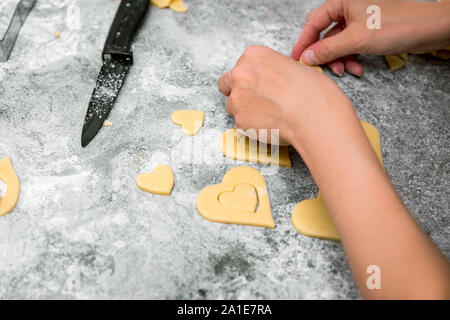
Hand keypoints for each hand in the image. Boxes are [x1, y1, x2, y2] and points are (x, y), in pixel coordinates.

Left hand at [218, 45, 351, 147]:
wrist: (312, 115)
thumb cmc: (312, 91)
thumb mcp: (295, 67)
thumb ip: (274, 71)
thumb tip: (272, 81)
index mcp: (254, 55)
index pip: (241, 65)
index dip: (251, 77)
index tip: (260, 84)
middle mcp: (240, 74)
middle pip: (227, 83)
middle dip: (239, 91)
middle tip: (257, 100)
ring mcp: (237, 98)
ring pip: (232, 105)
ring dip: (244, 109)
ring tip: (266, 114)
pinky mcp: (239, 120)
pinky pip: (240, 123)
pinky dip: (251, 126)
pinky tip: (268, 125)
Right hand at [291, 0, 449, 76]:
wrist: (428, 29)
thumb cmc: (396, 25)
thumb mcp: (356, 39)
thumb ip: (328, 49)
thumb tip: (306, 58)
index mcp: (342, 2)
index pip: (313, 23)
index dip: (304, 42)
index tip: (296, 59)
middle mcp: (348, 9)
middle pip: (324, 33)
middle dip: (324, 53)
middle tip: (319, 68)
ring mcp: (357, 21)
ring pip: (337, 43)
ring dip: (339, 59)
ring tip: (345, 71)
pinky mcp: (366, 32)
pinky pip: (350, 47)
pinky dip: (351, 59)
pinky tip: (356, 69)